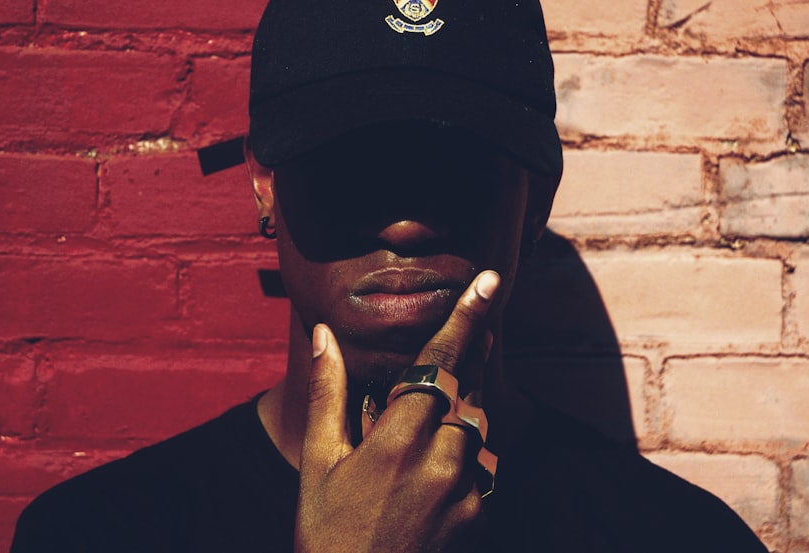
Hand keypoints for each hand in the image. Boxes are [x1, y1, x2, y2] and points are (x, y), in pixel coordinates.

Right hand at [295, 270, 499, 552]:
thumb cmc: (328, 533)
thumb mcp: (320, 462)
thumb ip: (328, 392)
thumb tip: (325, 335)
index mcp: (399, 438)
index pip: (441, 363)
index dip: (465, 318)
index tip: (488, 281)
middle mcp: (442, 459)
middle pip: (470, 388)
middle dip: (469, 357)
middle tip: (476, 326)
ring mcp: (466, 489)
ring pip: (478, 424)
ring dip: (464, 406)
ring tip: (433, 409)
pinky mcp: (478, 513)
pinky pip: (480, 464)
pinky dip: (462, 450)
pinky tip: (431, 464)